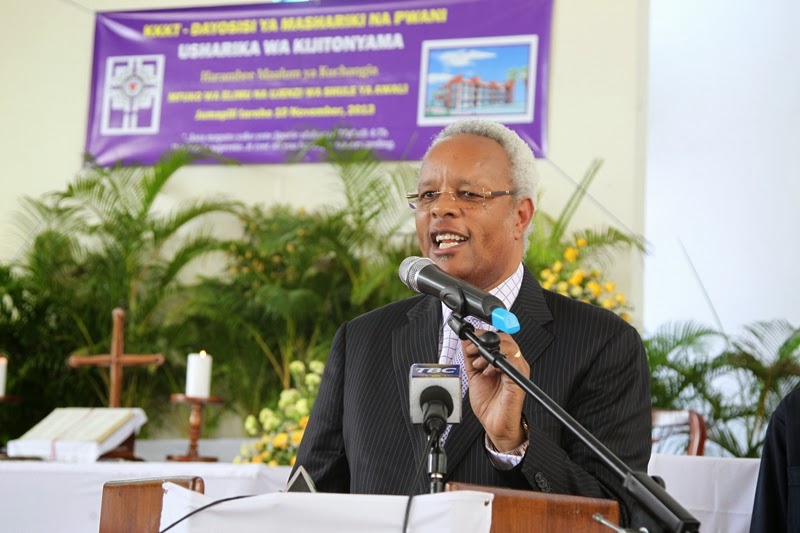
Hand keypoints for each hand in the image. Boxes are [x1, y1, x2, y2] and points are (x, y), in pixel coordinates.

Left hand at [461, 330, 529, 451]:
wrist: (494, 424)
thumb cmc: (488, 403)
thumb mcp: (475, 374)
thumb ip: (471, 357)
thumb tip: (465, 341)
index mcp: (504, 361)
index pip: (498, 338)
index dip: (483, 335)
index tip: (469, 338)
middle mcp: (512, 364)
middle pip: (505, 338)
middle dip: (484, 340)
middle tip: (471, 350)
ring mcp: (516, 371)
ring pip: (509, 346)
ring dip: (488, 352)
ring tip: (478, 365)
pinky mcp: (518, 380)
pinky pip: (511, 362)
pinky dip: (494, 363)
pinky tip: (486, 372)